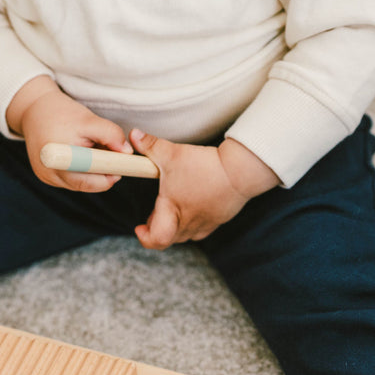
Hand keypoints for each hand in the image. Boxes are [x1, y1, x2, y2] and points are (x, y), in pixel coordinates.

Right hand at [7, 76, 129, 192]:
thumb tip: (127, 152)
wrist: (33, 110)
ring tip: (92, 149)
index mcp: (58, 159)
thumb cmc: (61, 113)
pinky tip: (81, 154)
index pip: (90, 180)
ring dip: (91, 171)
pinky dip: (81, 170)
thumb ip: (110, 134)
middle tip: (110, 156)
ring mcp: (46, 177)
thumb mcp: (89, 119)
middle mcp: (49, 173)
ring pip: (79, 183)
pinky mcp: (46, 177)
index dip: (109, 176)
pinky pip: (71, 179)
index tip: (122, 167)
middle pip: (86, 184)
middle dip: (101, 173)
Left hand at [130, 129, 279, 249]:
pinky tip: (192, 208)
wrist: (240, 171)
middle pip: (167, 238)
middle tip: (152, 213)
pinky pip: (201, 230)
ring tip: (171, 208)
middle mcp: (188, 222)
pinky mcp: (219, 219)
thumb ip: (151, 145)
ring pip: (184, 235)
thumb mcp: (172, 153)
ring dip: (173, 227)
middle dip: (156, 227)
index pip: (156, 239)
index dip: (144, 237)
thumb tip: (134, 135)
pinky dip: (191, 223)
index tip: (139, 227)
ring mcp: (206, 223)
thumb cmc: (205, 166)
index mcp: (173, 210)